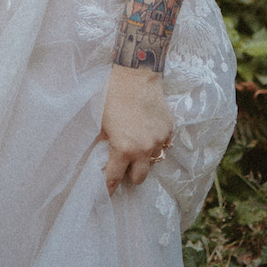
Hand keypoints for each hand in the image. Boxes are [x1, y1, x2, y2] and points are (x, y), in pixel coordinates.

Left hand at [100, 65, 172, 195]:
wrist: (135, 73)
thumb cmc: (111, 93)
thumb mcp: (99, 120)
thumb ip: (101, 142)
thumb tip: (98, 156)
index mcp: (124, 148)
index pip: (114, 178)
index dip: (108, 187)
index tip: (105, 193)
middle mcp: (144, 149)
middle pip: (139, 178)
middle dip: (129, 174)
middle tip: (122, 164)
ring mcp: (159, 140)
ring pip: (153, 162)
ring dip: (144, 158)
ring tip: (135, 144)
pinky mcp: (169, 130)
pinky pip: (163, 145)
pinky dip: (155, 143)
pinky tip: (146, 131)